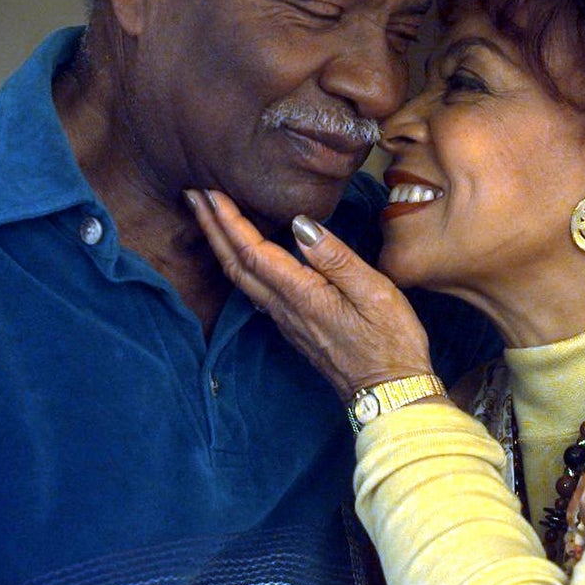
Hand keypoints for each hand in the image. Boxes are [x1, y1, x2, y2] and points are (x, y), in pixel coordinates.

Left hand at [185, 189, 434, 399]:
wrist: (391, 393)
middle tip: (192, 195)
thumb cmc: (391, 341)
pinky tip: (242, 255)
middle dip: (211, 227)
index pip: (253, 251)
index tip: (209, 191)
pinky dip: (238, 264)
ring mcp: (286, 321)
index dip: (228, 220)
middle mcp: (284, 309)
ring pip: (240, 279)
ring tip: (209, 217)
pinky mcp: (294, 327)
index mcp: (301, 295)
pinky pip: (254, 290)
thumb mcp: (374, 292)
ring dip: (220, 245)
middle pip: (235, 265)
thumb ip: (336, 258)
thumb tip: (301, 224)